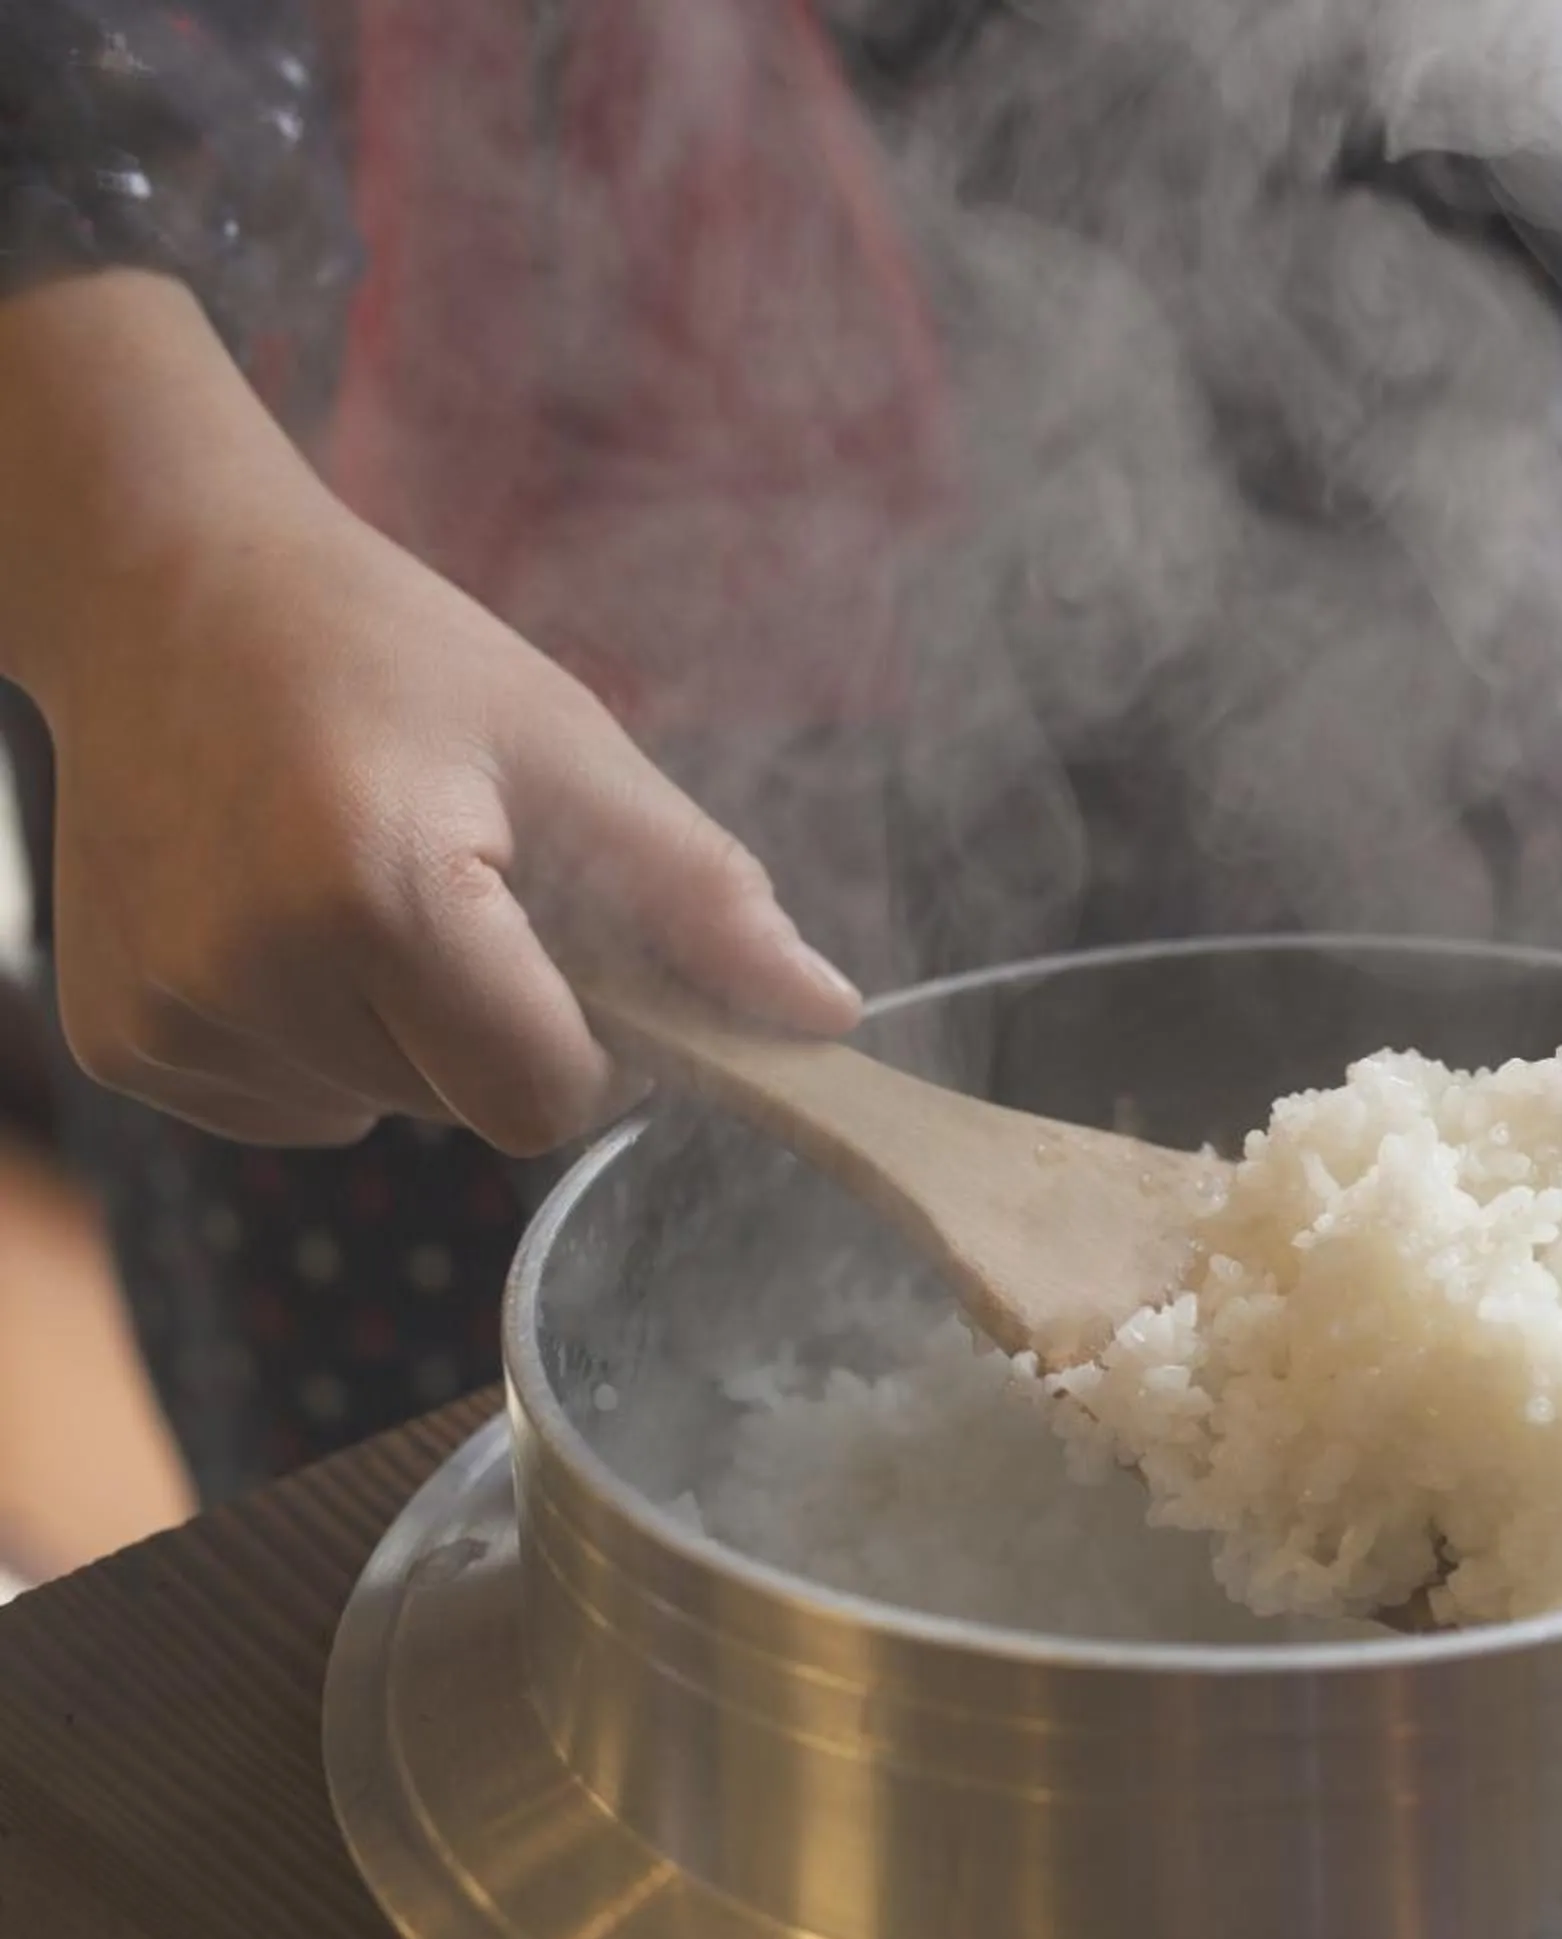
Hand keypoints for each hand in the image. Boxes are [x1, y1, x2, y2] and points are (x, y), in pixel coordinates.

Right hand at [0, 276, 860, 1154]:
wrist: (167, 592)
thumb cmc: (388, 657)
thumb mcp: (568, 748)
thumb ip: (701, 897)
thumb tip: (831, 1018)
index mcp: (377, 893)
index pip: (543, 1099)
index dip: (597, 1049)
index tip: (586, 957)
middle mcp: (251, 971)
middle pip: (465, 1111)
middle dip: (501, 1025)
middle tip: (465, 886)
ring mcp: (168, 1017)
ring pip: (380, 1112)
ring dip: (409, 1033)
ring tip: (361, 883)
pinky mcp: (118, 1042)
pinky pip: (292, 1104)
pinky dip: (320, 1040)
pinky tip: (288, 920)